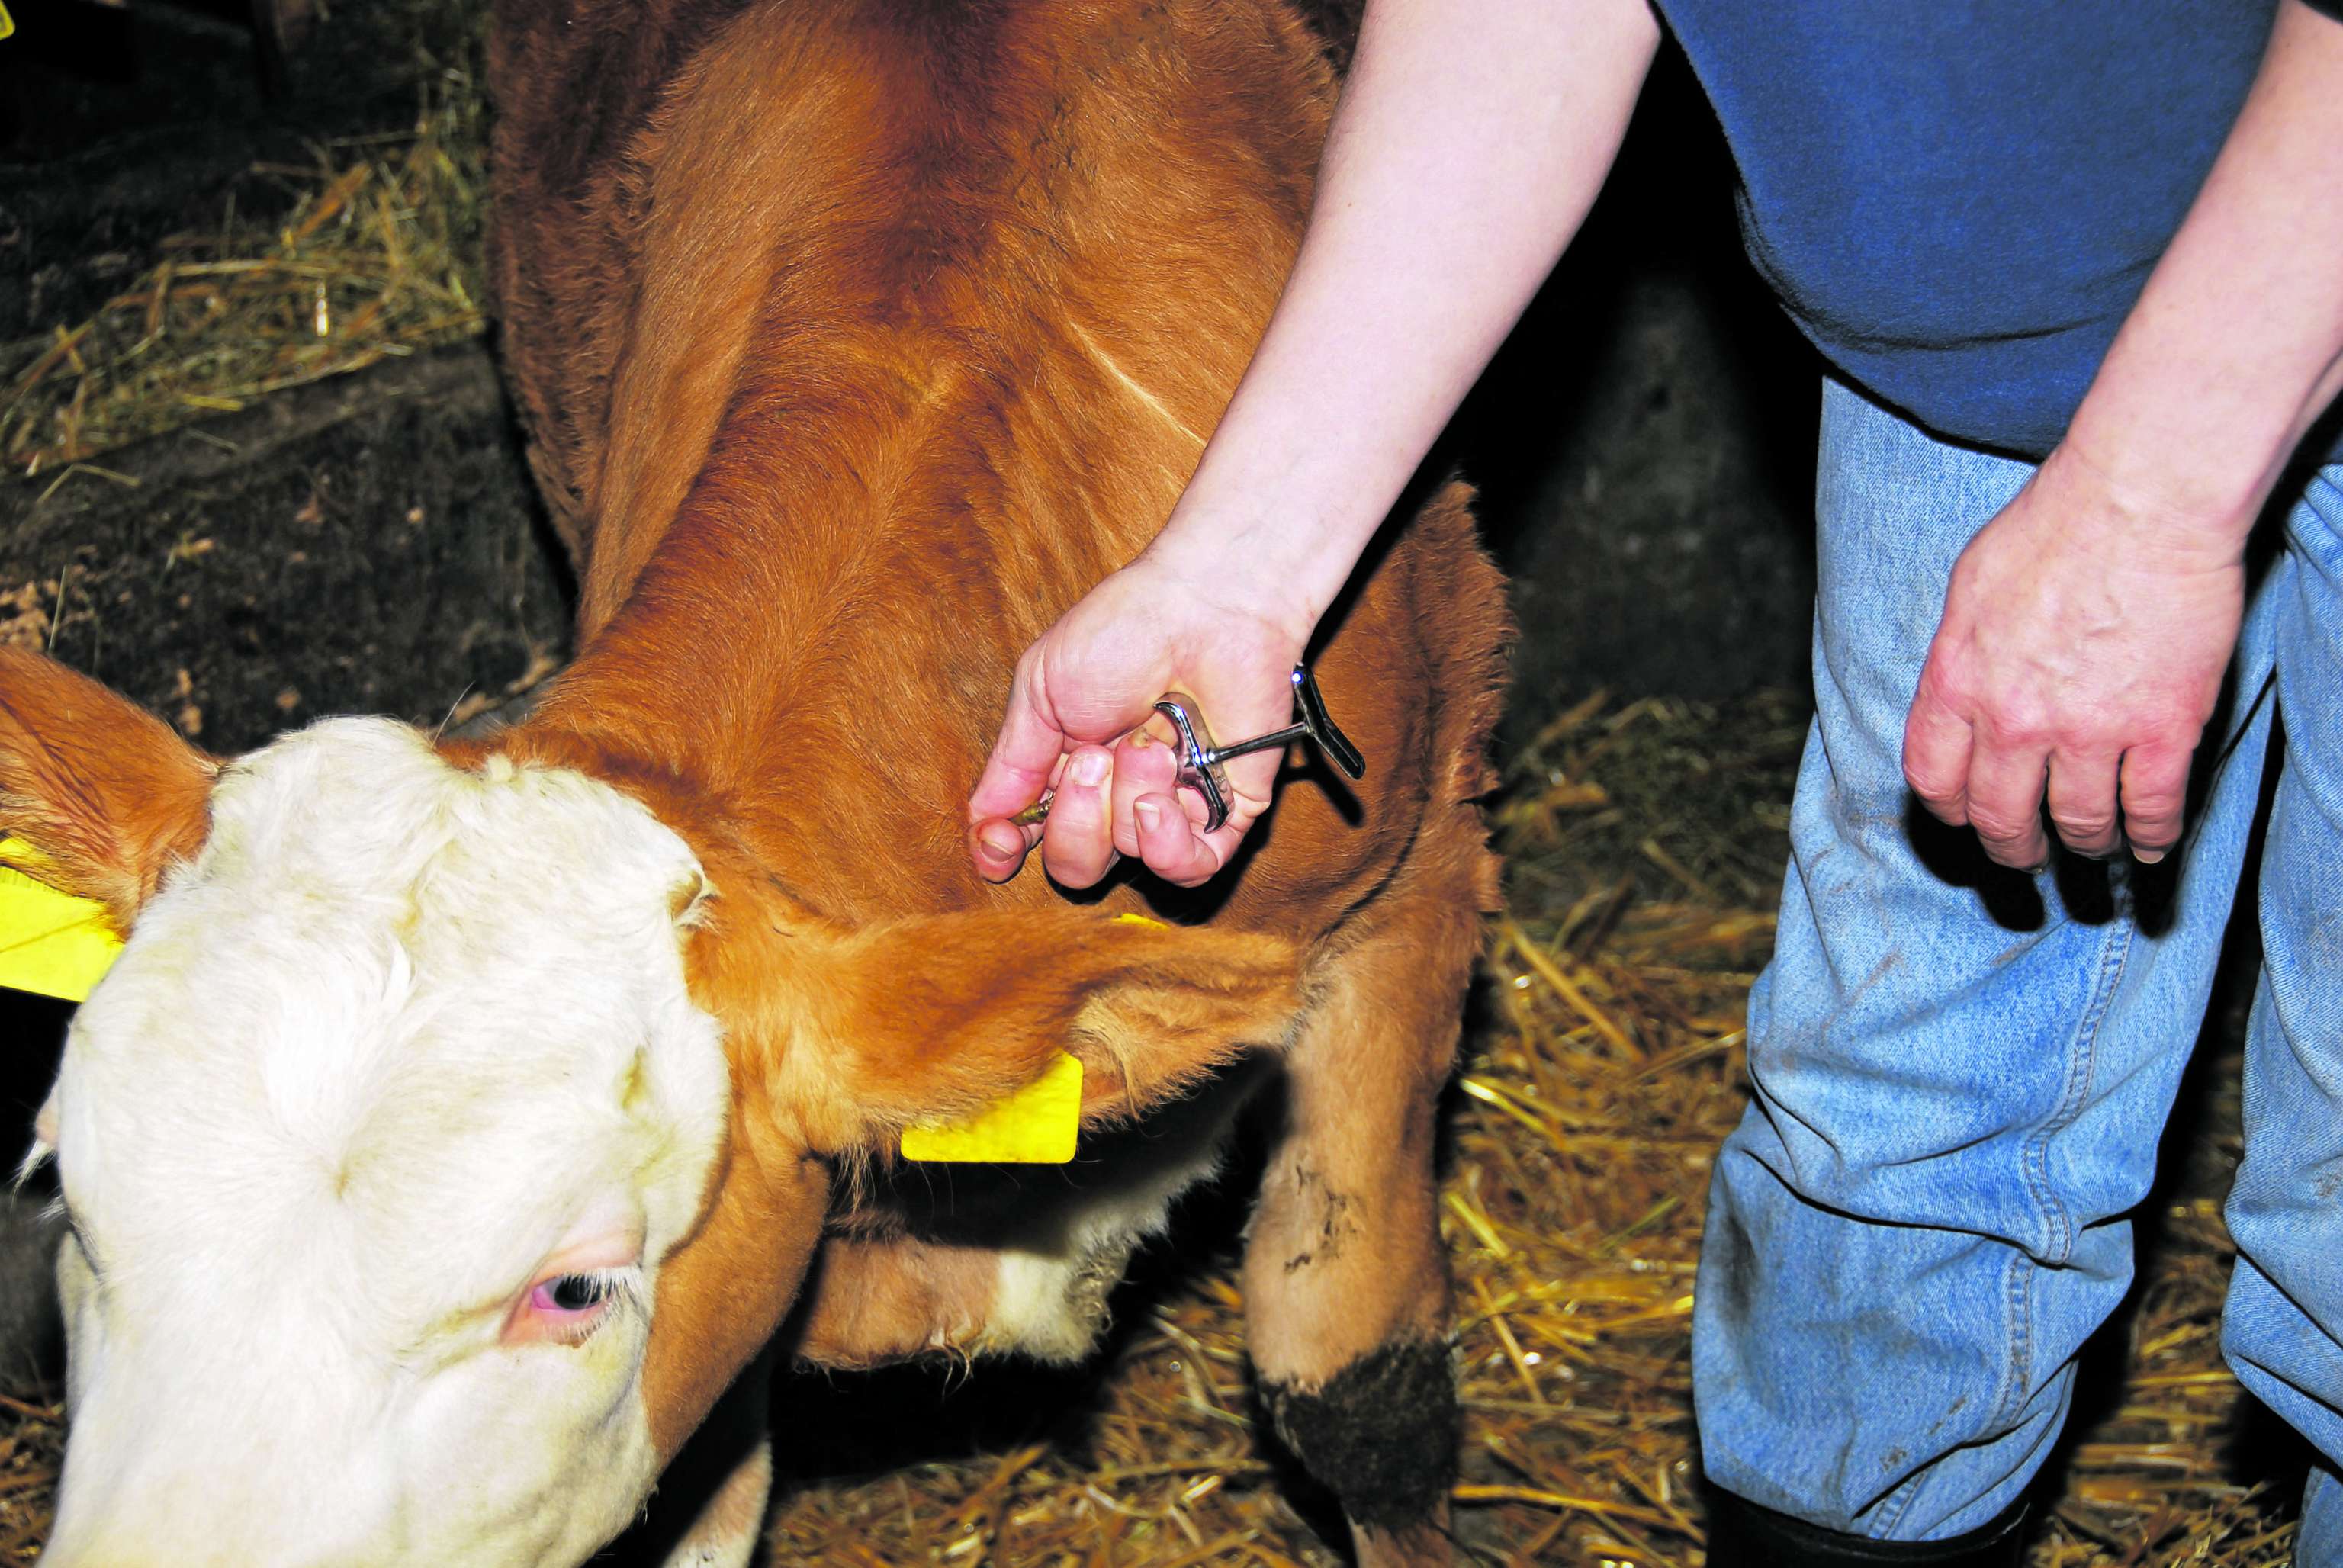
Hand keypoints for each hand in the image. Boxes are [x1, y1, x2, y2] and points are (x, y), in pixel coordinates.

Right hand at [967, 547, 1312, 888]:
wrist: (1204, 607)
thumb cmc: (1122, 632)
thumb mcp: (1040, 693)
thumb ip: (1011, 767)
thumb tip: (982, 826)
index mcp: (1068, 767)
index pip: (1032, 838)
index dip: (1008, 851)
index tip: (1001, 841)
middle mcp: (1118, 795)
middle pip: (1076, 865)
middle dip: (1074, 819)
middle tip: (1095, 755)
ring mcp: (1174, 805)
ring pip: (1128, 856)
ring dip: (1127, 799)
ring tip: (1150, 742)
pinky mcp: (1227, 812)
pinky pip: (1190, 867)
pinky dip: (1167, 846)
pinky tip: (1161, 801)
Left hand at [1903, 445, 2247, 869]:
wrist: (2139, 497)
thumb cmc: (2055, 524)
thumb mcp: (1970, 588)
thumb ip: (1961, 652)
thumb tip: (1960, 691)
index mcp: (1957, 681)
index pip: (1932, 778)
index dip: (1948, 810)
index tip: (1963, 819)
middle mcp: (2013, 719)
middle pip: (1999, 816)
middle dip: (2010, 847)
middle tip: (2023, 856)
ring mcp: (2089, 729)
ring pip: (2077, 823)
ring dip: (2083, 846)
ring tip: (2091, 850)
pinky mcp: (2163, 729)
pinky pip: (2150, 809)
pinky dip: (2150, 839)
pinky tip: (2149, 848)